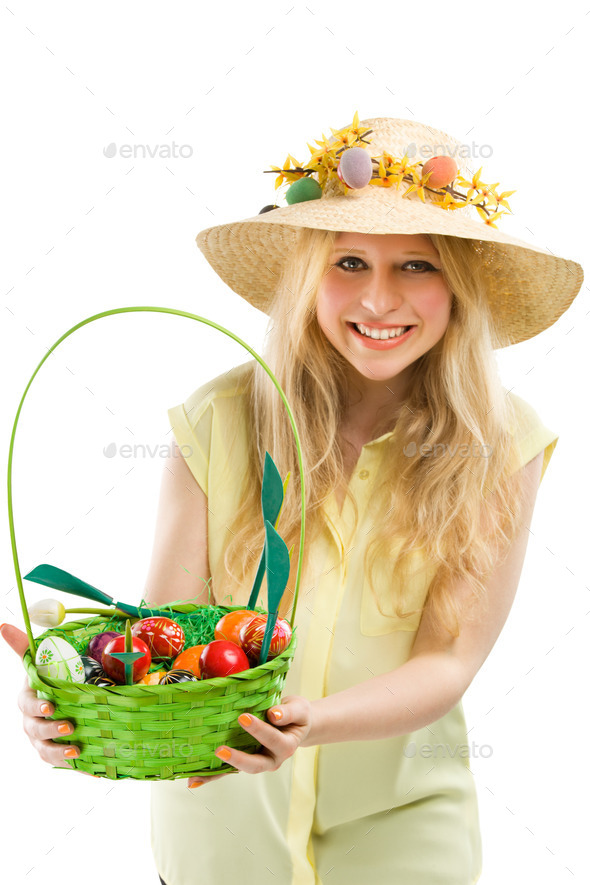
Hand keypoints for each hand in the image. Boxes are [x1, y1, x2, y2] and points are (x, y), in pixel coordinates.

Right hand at [0, 624, 94, 776]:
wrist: (68, 698)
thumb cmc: (53, 677)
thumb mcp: (44, 660)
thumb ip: (25, 646)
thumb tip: (3, 625)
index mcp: (28, 696)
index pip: (26, 702)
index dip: (36, 706)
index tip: (49, 707)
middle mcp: (30, 719)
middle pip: (35, 727)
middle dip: (50, 728)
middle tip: (69, 725)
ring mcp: (39, 737)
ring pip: (43, 747)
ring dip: (57, 749)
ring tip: (75, 748)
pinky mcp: (52, 751)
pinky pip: (55, 761)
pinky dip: (68, 763)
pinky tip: (83, 762)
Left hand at [187, 695, 312, 788]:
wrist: (297, 723)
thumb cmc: (297, 714)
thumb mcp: (299, 708)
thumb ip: (288, 712)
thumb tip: (273, 715)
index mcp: (286, 746)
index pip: (272, 739)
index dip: (259, 730)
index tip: (243, 717)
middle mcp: (271, 759)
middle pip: (254, 764)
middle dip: (237, 758)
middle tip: (219, 749)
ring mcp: (257, 762)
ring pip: (238, 771)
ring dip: (219, 772)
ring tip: (197, 775)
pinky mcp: (245, 761)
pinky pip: (228, 771)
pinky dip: (212, 776)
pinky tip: (193, 781)